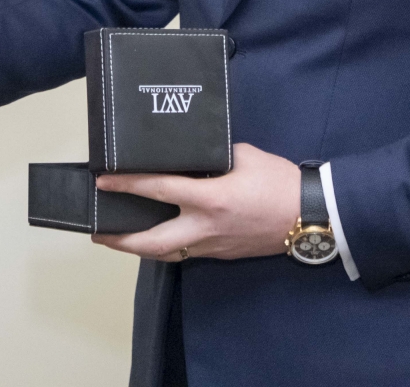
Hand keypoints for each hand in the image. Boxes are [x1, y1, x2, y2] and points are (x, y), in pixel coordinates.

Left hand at [91, 143, 301, 262]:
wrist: (311, 215)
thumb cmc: (279, 181)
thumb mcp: (243, 156)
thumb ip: (212, 157)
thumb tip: (192, 156)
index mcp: (210, 198)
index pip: (159, 190)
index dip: (127, 185)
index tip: (103, 182)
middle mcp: (206, 227)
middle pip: (152, 242)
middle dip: (121, 239)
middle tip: (97, 232)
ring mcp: (214, 245)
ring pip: (168, 254)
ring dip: (139, 249)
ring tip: (119, 239)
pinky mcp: (223, 253)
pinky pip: (187, 252)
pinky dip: (167, 247)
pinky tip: (157, 238)